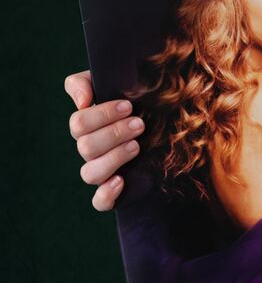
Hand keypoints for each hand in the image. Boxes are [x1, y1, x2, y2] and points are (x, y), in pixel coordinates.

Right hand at [65, 69, 143, 211]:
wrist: (162, 116)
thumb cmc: (133, 95)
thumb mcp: (111, 80)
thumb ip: (85, 82)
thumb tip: (81, 102)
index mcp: (87, 125)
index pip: (78, 124)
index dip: (101, 115)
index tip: (129, 106)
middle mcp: (91, 149)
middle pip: (86, 147)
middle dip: (114, 134)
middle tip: (140, 124)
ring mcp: (101, 170)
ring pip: (89, 173)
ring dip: (113, 158)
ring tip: (137, 146)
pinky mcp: (113, 190)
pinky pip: (99, 202)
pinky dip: (106, 194)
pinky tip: (120, 181)